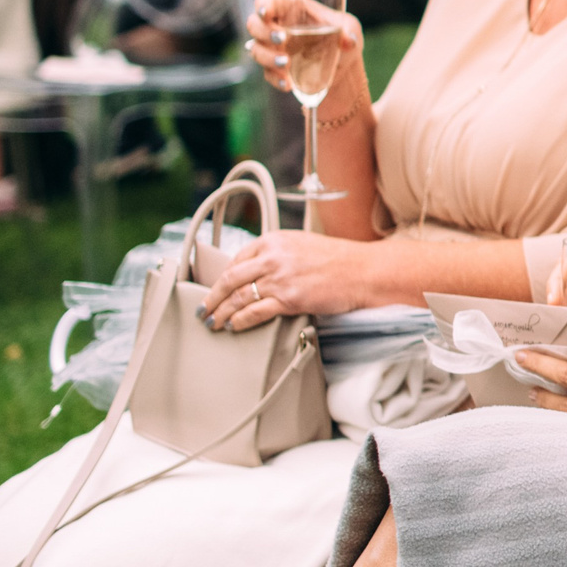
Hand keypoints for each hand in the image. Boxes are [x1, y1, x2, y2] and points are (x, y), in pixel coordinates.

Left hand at [204, 231, 371, 327]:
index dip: (222, 278)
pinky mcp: (289, 299)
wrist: (364, 271)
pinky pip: (255, 312)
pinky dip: (240, 321)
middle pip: (230, 279)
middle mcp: (273, 257)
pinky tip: (234, 326)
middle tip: (202, 309)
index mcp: (274, 240)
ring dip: (221, 312)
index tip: (216, 289)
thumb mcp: (303, 245)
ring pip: (238, 298)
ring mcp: (280, 278)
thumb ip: (278, 254)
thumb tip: (257, 271)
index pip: (237, 259)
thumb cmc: (340, 260)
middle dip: (212, 297)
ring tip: (213, 322)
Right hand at [243, 0, 365, 105]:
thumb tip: (347, 41)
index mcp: (292, 8)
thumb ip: (349, 30)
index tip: (265, 13)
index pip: (269, 0)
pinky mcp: (275, 68)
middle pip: (254, 24)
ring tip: (286, 64)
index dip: (262, 4)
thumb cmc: (342, 35)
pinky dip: (275, 78)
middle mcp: (278, 26)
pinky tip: (288, 84)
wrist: (342, 65)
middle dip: (263, 32)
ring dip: (267, 57)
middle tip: (282, 39)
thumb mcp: (351, 28)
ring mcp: (273, 48)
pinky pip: (267, 73)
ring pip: (255, 49)